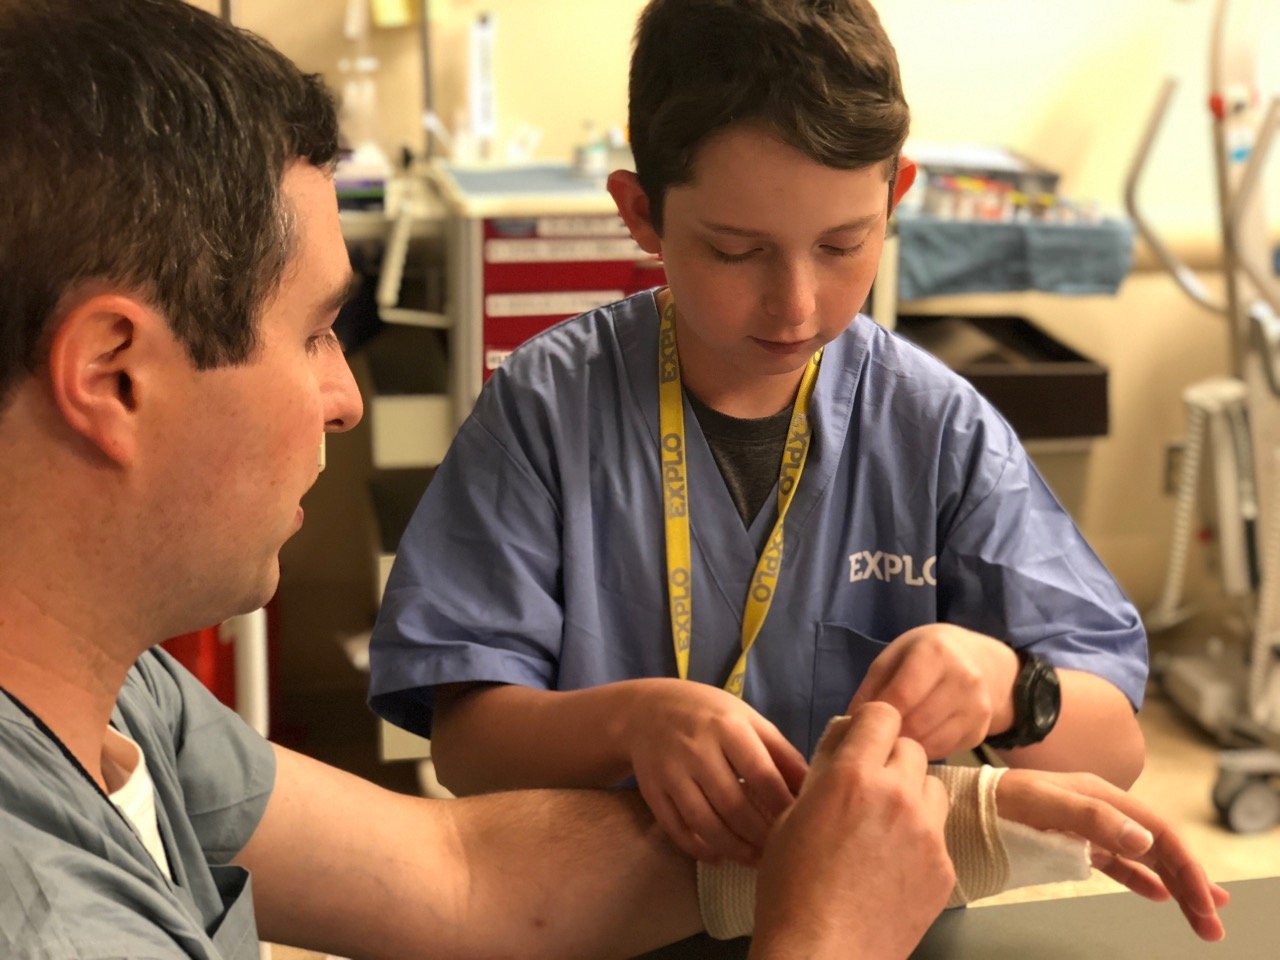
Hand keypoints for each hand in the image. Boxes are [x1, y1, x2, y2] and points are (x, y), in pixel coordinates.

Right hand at [624, 678, 806, 864]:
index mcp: (728, 727)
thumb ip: (779, 751)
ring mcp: (671, 772)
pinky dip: (698, 848)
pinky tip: (718, 855)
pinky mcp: (652, 790)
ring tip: (754, 859)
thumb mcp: (746, 719)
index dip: (782, 806)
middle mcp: (697, 749)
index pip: (762, 774)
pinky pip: (677, 828)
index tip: (801, 826)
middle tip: (780, 851)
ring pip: (704, 822)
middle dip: (760, 835)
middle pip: (733, 804)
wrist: (645, 709)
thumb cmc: (709, 714)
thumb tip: (814, 786)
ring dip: (733, 848)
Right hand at [750, 703, 952, 959]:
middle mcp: (897, 795)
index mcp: (853, 776)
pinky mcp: (944, 866)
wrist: (822, 953)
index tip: (861, 742)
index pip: (883, 714)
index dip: (870, 725)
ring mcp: (928, 832)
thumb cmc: (791, 886)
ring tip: (884, 823)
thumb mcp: (793, 815)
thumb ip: (825, 769)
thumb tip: (845, 737)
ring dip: (911, 793)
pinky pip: (938, 831)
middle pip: (911, 747)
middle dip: (890, 759)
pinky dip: (919, 837)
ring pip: (932, 785)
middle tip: (867, 788)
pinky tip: (892, 863)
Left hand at [848, 623, 1017, 758]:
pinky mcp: (981, 731)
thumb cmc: (924, 656)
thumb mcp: (893, 657)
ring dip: (905, 747)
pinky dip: (924, 752)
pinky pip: (945, 751)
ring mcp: (977, 707)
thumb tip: (849, 724)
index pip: (901, 695)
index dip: (878, 716)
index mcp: (936, 653)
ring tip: (892, 741)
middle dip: (890, 735)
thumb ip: (871, 687)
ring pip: (931, 742)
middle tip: (873, 739)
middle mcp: (963, 679)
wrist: (978, 661)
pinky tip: (914, 741)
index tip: (861, 725)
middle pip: (917, 723)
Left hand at [998, 768, 1229, 941]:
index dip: (1186, 866)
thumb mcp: (1044, 803)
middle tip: (1212, 924)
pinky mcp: (1076, 843)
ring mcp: (1091, 827)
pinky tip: (1158, 895)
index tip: (1203, 901)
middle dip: (1190, 884)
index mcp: (1103, 795)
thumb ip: (1091, 818)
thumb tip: (1144, 841)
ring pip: (1144, 858)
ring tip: (1200, 916)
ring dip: (1174, 886)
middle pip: (1159, 847)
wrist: (965, 802)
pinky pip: (1118, 863)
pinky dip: (1142, 879)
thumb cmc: (999, 798)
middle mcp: (1103, 809)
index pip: (1159, 832)